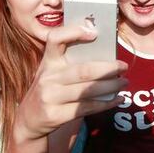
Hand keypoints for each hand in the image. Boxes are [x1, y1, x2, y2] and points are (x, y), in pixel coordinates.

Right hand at [15, 25, 127, 141]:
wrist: (29, 120)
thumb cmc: (50, 89)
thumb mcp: (54, 72)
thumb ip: (72, 62)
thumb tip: (107, 56)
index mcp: (48, 61)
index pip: (55, 39)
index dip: (74, 32)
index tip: (94, 32)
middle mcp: (47, 77)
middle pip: (83, 70)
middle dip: (108, 68)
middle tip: (123, 67)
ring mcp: (50, 97)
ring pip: (88, 90)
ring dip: (111, 87)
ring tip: (124, 83)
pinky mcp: (55, 115)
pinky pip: (87, 108)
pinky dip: (106, 104)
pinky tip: (118, 100)